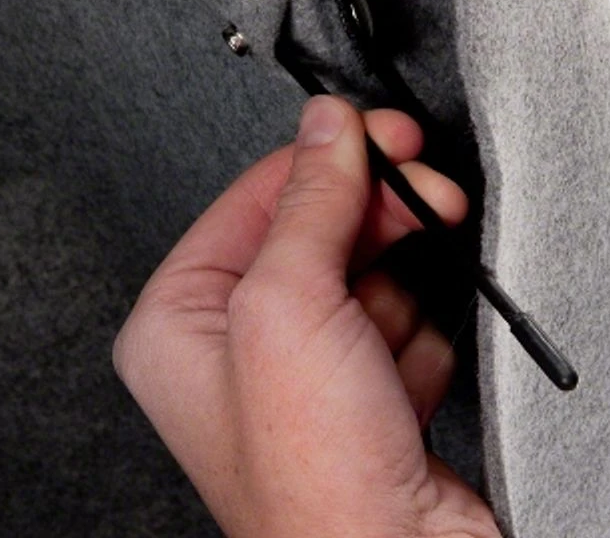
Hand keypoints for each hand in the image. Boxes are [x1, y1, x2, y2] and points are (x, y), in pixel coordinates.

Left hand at [113, 96, 500, 537]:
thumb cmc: (317, 480)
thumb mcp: (292, 306)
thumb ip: (310, 201)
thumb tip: (328, 128)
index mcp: (184, 320)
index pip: (255, 197)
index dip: (320, 158)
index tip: (374, 132)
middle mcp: (241, 341)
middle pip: (317, 228)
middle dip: (377, 212)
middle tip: (425, 191)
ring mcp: (306, 364)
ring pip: (367, 269)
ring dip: (404, 277)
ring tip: (409, 315)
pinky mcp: (365, 383)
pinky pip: (400, 317)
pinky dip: (420, 330)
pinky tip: (409, 372)